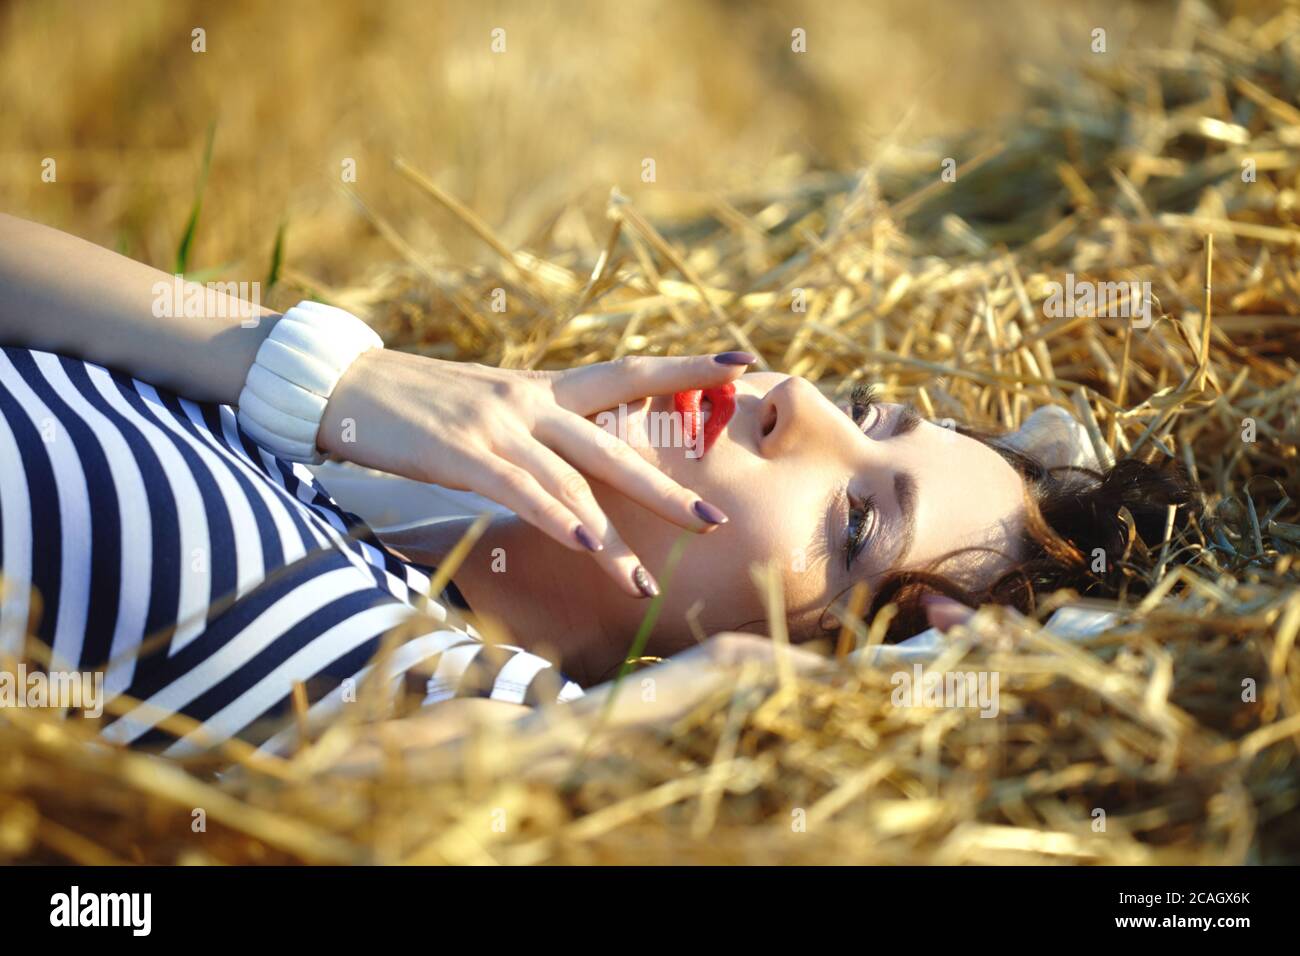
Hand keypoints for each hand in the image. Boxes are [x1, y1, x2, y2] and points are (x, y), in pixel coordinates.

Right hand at [318, 348, 755, 596]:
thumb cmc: (418, 407)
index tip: (744, 363)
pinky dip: (555, 517)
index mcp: (543, 388)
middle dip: (668, 486)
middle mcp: (530, 401)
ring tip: (647, 582)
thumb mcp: (491, 409)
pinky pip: (519, 490)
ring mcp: (498, 424)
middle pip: (615, 442)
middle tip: (718, 520)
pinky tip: (584, 543)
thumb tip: (576, 468)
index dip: (686, 369)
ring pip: (572, 482)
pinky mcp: (460, 450)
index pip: (629, 373)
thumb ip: (538, 432)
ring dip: (611, 537)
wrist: (342, 384)